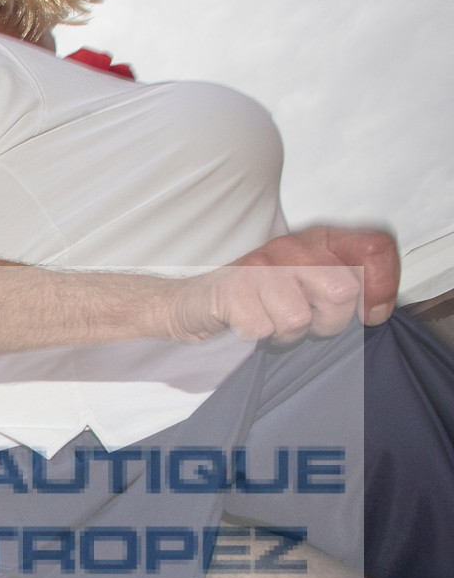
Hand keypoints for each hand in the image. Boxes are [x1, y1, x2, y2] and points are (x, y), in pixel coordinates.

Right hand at [168, 226, 398, 344]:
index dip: (382, 286)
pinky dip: (258, 338)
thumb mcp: (309, 284)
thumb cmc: (259, 298)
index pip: (375, 248)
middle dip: (329, 322)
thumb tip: (377, 311)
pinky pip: (264, 329)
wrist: (194, 303)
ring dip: (288, 334)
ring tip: (273, 323)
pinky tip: (249, 325)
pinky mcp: (232, 290)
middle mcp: (293, 247)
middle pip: (342, 291)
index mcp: (319, 240)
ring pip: (300, 318)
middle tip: (309, 323)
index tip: (371, 314)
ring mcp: (261, 267)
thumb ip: (348, 288)